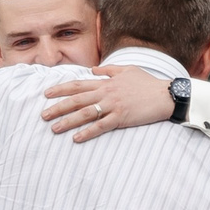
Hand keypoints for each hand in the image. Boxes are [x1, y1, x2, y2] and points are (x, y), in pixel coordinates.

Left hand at [42, 66, 173, 140]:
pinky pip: (101, 126)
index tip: (46, 94)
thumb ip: (108, 70)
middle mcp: (106, 93)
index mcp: (106, 83)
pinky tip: (76, 138)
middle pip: (77, 100)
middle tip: (43, 115)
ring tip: (54, 128)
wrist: (165, 94)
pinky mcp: (121, 118)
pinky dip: (88, 132)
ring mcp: (113, 105)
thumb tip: (93, 70)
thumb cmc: (147, 83)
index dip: (61, 89)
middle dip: (58, 107)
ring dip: (68, 121)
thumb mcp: (127, 70)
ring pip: (85, 113)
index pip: (78, 85)